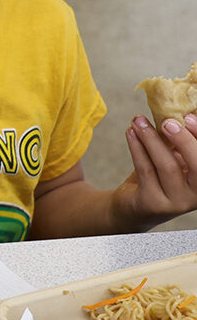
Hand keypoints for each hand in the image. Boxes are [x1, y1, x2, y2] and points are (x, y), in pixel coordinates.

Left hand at [114, 114, 196, 228]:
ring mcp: (177, 202)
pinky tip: (130, 133)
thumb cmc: (158, 178)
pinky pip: (145, 170)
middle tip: (167, 121)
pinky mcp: (153, 204)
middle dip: (183, 140)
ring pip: (167, 166)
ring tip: (138, 121)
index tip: (188, 117)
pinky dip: (137, 148)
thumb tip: (176, 112)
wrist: (132, 207)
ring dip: (151, 139)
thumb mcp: (173, 159)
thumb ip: (178, 142)